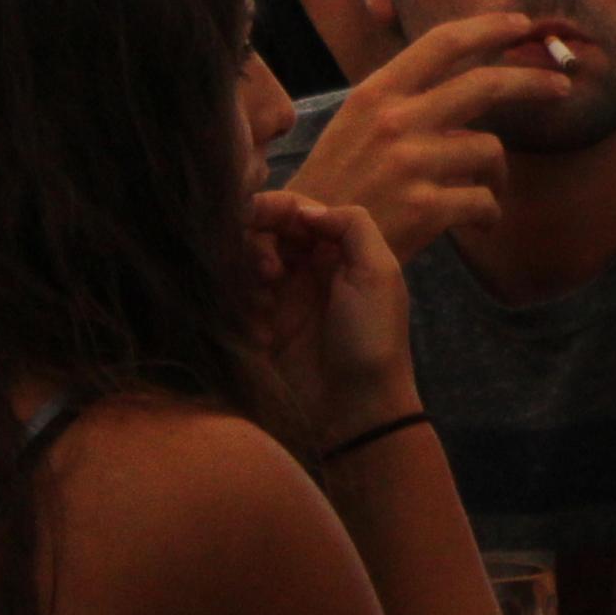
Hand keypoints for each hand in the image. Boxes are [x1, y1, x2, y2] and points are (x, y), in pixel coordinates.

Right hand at [245, 191, 418, 445]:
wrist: (353, 406)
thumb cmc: (372, 337)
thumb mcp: (378, 273)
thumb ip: (352, 227)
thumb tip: (308, 209)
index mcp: (341, 249)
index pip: (298, 211)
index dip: (277, 208)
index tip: (260, 219)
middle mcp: (309, 267)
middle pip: (266, 231)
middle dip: (257, 239)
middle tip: (270, 271)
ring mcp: (282, 297)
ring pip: (246, 262)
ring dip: (248, 272)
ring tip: (267, 298)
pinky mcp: (260, 327)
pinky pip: (237, 299)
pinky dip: (243, 305)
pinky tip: (261, 328)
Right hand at [284, 13, 573, 262]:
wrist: (299, 253)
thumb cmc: (335, 189)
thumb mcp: (354, 127)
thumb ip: (405, 101)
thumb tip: (467, 76)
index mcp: (375, 95)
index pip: (442, 42)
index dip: (489, 28)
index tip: (521, 24)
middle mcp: (394, 121)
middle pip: (486, 84)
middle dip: (533, 81)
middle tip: (560, 86)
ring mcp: (411, 164)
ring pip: (490, 151)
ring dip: (496, 173)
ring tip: (481, 190)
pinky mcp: (425, 208)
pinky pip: (485, 201)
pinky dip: (488, 214)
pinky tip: (477, 222)